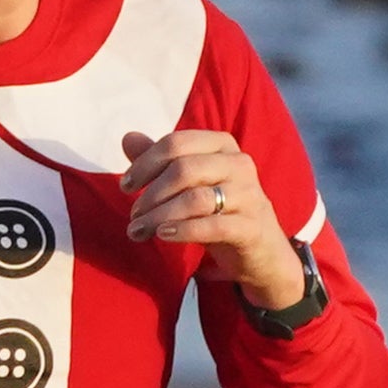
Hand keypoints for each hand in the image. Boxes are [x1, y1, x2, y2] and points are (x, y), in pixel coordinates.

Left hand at [119, 129, 307, 310]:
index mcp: (222, 145)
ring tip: (138, 231)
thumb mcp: (189, 183)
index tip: (126, 186)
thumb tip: (127, 137)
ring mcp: (249, 195)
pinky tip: (163, 235)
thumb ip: (160, 160)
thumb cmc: (219, 209)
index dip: (145, 163)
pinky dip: (183, 230)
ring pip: (196, 199)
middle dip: (151, 194)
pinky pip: (213, 226)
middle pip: (184, 169)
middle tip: (133, 215)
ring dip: (159, 216)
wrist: (260, 250)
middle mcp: (239, 164)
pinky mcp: (252, 227)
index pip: (176, 143)